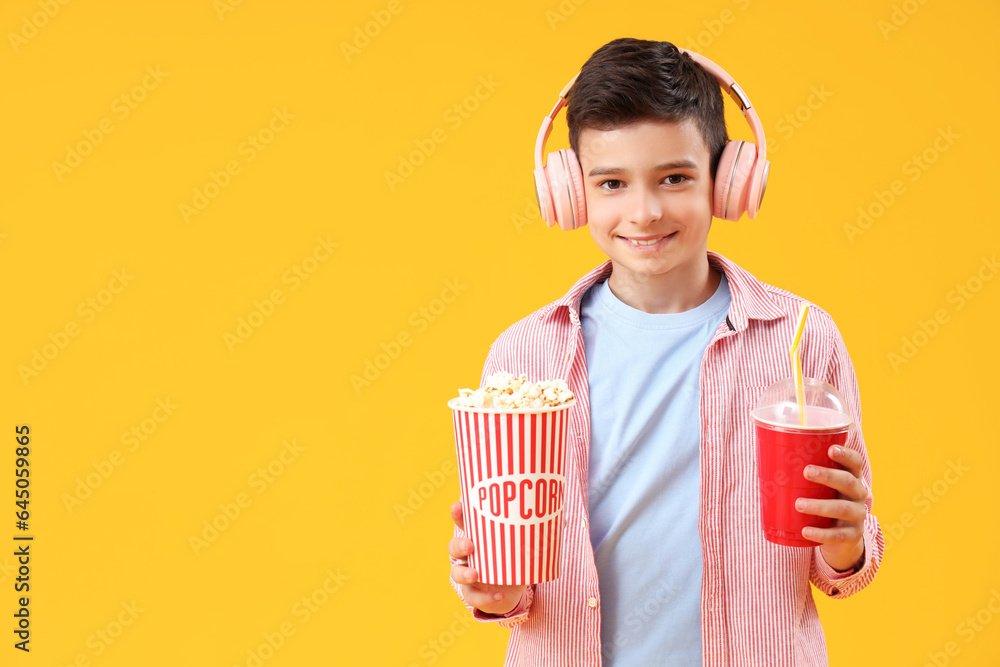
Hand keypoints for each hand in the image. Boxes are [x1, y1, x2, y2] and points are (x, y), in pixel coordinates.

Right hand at [448, 501, 525, 615]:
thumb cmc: (515, 556)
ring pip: (456, 573)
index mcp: (477, 536)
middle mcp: (468, 554)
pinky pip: (474, 597)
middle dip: (459, 544)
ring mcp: (468, 574)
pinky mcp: (474, 593)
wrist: (513, 587)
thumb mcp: (522, 543)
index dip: (458, 514)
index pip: (462, 521)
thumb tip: (562, 518)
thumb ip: (536, 531)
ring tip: (475, 574)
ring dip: (463, 573)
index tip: (458, 506)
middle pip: (453, 547)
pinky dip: (485, 598)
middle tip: (470, 544)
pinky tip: (499, 596)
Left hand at [795, 445, 866, 571]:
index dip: (846, 454)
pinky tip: (805, 531)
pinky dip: (820, 533)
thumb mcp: (820, 488)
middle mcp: (858, 495)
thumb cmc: (824, 502)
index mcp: (851, 478)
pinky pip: (837, 535)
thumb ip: (804, 476)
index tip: (830, 449)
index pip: (855, 462)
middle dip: (828, 475)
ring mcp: (857, 516)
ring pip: (841, 508)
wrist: (842, 539)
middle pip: (848, 482)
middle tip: (807, 472)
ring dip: (819, 505)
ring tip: (799, 504)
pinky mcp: (852, 535)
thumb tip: (767, 458)